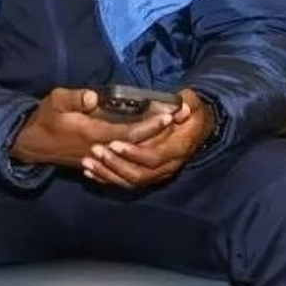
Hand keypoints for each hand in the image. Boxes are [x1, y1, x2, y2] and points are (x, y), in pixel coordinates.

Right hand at [10, 88, 175, 169]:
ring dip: (151, 143)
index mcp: (93, 132)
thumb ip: (75, 98)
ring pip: (131, 154)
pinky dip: (137, 154)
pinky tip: (148, 147)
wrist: (30, 144)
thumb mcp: (55, 101)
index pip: (129, 132)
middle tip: (177, 121)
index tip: (168, 115)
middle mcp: (100, 148)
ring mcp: (99, 157)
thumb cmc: (43, 119)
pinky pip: (121, 160)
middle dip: (158, 133)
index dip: (150, 125)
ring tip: (169, 131)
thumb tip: (94, 95)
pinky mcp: (95, 161)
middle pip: (136, 145)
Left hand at [82, 89, 215, 189]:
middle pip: (139, 175)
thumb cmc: (191, 111)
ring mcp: (157, 173)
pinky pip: (126, 183)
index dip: (134, 153)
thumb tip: (181, 109)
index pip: (154, 158)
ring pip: (130, 182)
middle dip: (115, 164)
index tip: (113, 142)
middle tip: (94, 150)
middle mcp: (168, 166)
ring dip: (107, 173)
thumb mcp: (192, 102)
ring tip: (87, 162)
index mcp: (178, 149)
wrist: (198, 127)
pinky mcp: (147, 174)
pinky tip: (89, 172)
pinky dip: (107, 179)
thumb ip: (187, 104)